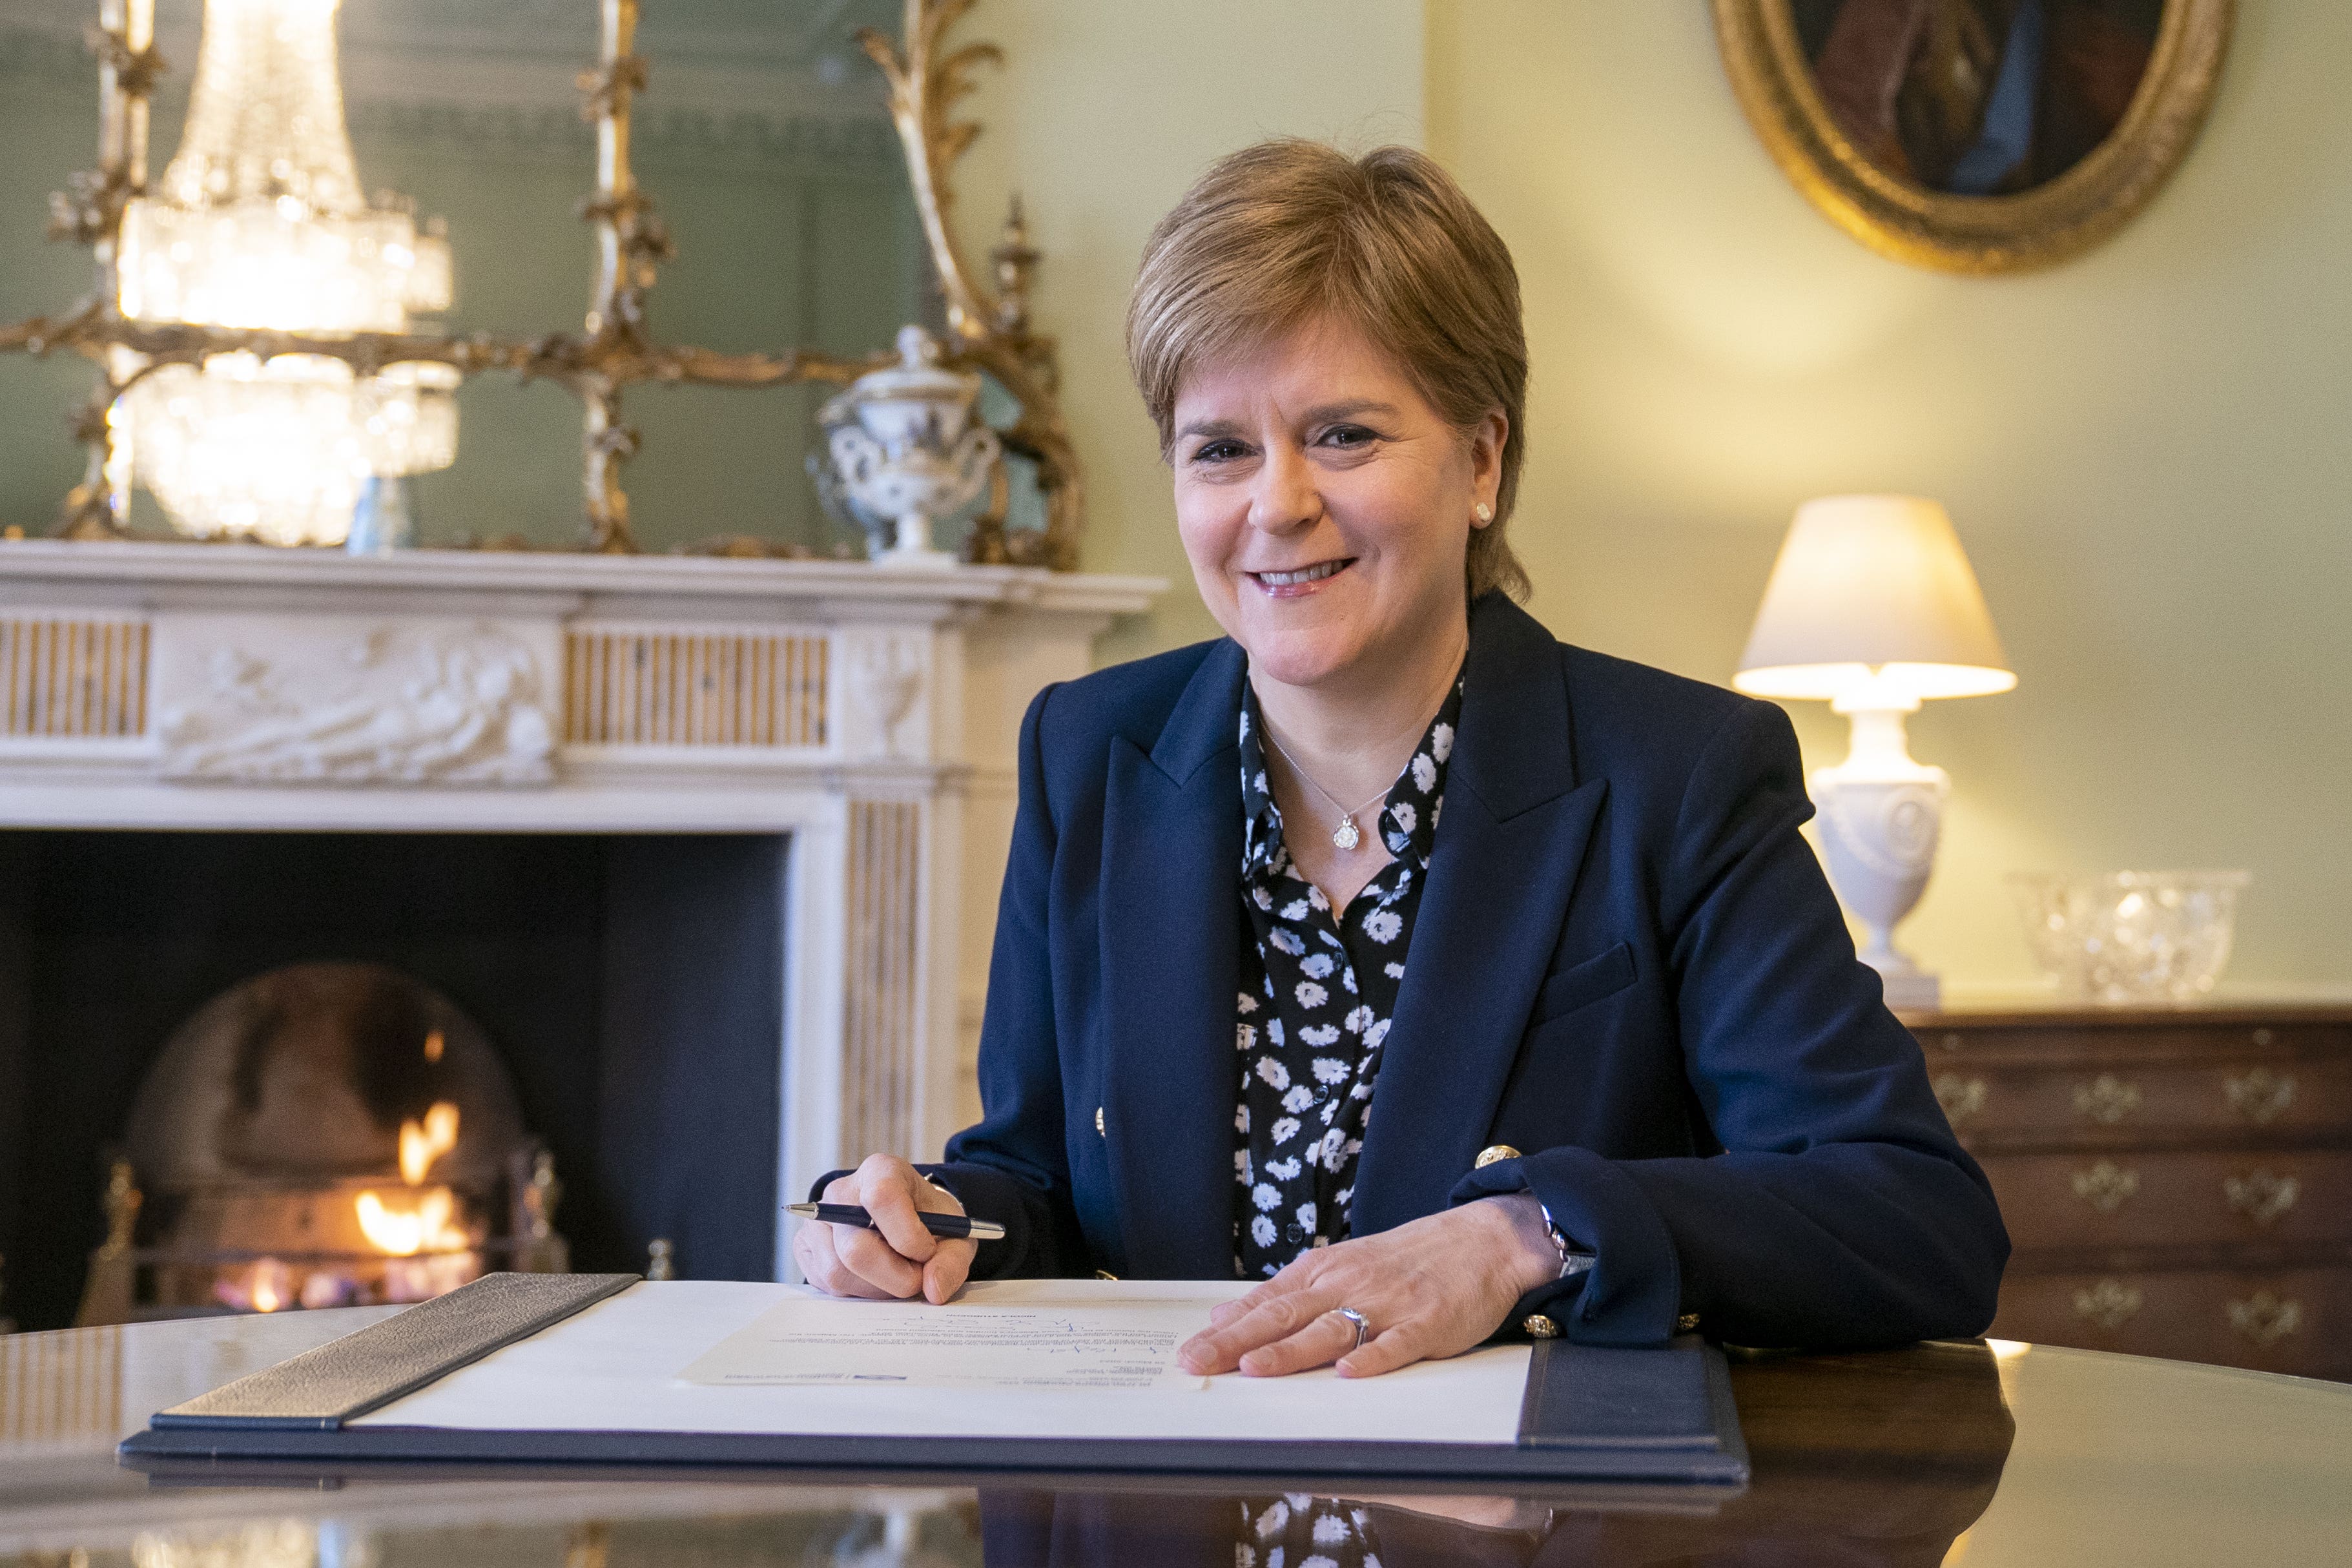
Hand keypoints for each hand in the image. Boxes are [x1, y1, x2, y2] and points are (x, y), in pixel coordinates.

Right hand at [794, 1154, 975, 1304]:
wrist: (908, 1222)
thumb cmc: (930, 1223)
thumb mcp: (956, 1236)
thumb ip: (951, 1261)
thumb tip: (933, 1290)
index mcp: (881, 1172)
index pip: (882, 1198)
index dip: (908, 1237)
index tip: (926, 1251)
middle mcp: (842, 1192)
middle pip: (856, 1248)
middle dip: (894, 1276)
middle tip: (916, 1275)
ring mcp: (818, 1220)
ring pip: (839, 1272)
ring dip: (877, 1288)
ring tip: (897, 1273)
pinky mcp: (805, 1247)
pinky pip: (826, 1284)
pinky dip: (858, 1291)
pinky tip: (875, 1277)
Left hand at [1178, 1194, 1558, 1377]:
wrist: (1481, 1239)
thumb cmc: (1407, 1259)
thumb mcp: (1339, 1266)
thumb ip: (1286, 1294)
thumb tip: (1226, 1314)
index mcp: (1324, 1272)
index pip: (1264, 1304)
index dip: (1224, 1330)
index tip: (1189, 1352)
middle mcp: (1348, 1284)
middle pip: (1285, 1316)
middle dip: (1238, 1342)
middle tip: (1199, 1363)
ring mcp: (1388, 1304)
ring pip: (1332, 1329)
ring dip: (1291, 1351)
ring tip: (1255, 1369)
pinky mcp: (1428, 1323)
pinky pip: (1397, 1344)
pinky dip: (1374, 1358)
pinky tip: (1351, 1373)